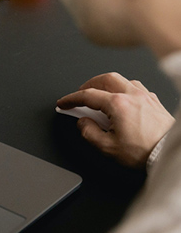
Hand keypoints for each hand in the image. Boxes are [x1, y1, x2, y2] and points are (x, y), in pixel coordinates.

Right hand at [57, 72, 174, 168]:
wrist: (168, 153)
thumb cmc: (144, 151)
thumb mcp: (107, 147)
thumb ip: (89, 133)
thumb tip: (82, 123)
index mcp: (118, 105)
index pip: (87, 96)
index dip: (71, 99)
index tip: (63, 103)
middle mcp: (132, 95)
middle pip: (105, 79)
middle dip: (88, 84)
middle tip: (79, 94)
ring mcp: (145, 96)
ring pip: (121, 80)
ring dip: (106, 84)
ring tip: (100, 94)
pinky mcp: (154, 102)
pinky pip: (135, 86)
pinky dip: (123, 89)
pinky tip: (121, 99)